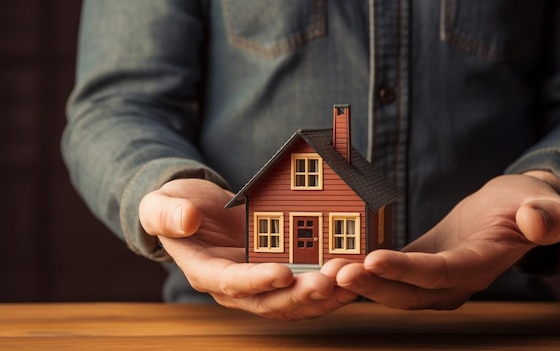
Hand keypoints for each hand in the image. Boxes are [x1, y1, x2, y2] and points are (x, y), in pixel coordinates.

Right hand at [139, 178, 355, 319]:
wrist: (196, 212)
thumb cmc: (176, 207)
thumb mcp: (162, 205)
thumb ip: (168, 214)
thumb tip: (186, 221)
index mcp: (206, 272)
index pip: (232, 283)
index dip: (257, 281)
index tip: (284, 272)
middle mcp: (234, 287)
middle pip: (269, 302)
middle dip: (300, 294)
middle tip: (328, 280)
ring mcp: (258, 284)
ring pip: (292, 302)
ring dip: (321, 296)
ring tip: (348, 278)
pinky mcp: (277, 274)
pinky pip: (303, 288)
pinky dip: (327, 287)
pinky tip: (350, 275)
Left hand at [322, 172, 559, 309]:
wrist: (510, 213)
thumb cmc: (526, 205)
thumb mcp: (542, 205)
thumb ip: (546, 215)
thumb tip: (536, 221)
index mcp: (480, 266)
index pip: (440, 273)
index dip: (407, 269)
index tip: (372, 259)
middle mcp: (453, 283)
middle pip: (408, 291)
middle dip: (371, 284)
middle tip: (334, 272)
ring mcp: (434, 280)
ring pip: (393, 289)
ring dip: (361, 282)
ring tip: (326, 268)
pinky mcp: (418, 267)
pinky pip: (388, 274)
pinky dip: (364, 271)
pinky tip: (336, 260)